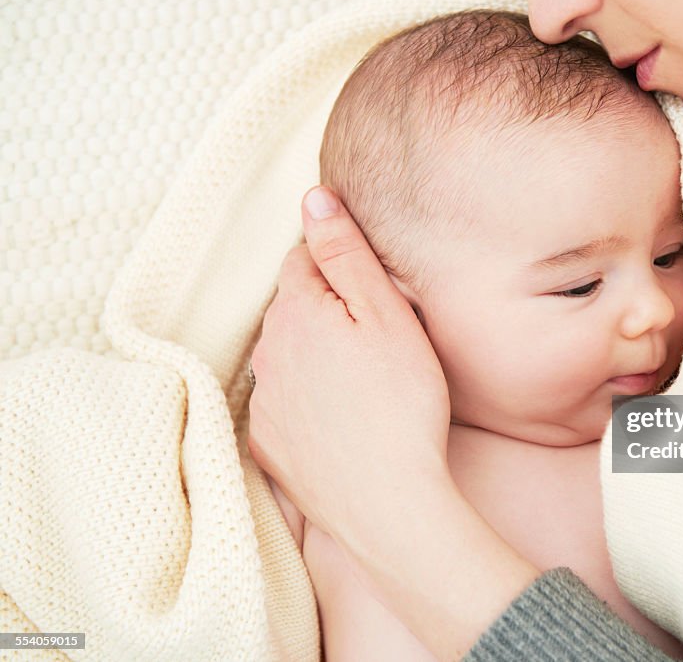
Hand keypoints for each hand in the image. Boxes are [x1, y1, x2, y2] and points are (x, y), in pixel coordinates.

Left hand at [248, 186, 451, 554]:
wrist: (390, 503)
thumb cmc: (401, 404)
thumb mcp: (385, 315)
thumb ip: (345, 252)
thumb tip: (312, 197)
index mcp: (295, 312)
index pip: (303, 261)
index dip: (342, 271)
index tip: (374, 296)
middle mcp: (266, 353)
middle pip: (293, 310)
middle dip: (327, 313)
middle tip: (380, 342)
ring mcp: (263, 404)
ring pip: (287, 358)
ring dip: (316, 359)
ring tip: (366, 386)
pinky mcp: (266, 446)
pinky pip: (284, 406)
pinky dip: (308, 404)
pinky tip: (345, 421)